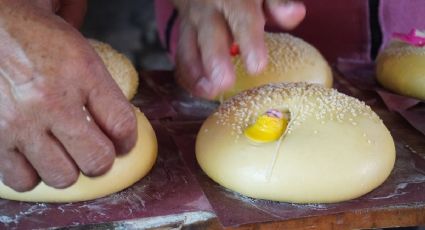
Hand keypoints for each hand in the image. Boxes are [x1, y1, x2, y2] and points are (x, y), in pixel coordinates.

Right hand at [0, 0, 136, 191]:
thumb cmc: (29, 31)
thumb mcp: (75, 41)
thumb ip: (103, 73)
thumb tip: (122, 102)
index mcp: (81, 72)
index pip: (122, 125)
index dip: (128, 141)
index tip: (123, 143)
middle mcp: (53, 100)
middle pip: (96, 160)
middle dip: (101, 160)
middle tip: (94, 150)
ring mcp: (21, 122)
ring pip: (61, 176)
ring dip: (67, 169)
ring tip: (63, 153)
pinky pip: (21, 179)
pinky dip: (31, 173)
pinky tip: (34, 157)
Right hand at [172, 0, 305, 98]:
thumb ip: (277, 3)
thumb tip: (295, 14)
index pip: (242, 18)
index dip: (249, 42)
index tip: (256, 67)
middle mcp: (208, 8)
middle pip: (210, 35)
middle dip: (215, 61)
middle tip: (224, 84)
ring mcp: (192, 21)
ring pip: (189, 47)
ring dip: (197, 72)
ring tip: (209, 92)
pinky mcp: (183, 33)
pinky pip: (182, 55)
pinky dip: (188, 75)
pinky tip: (200, 90)